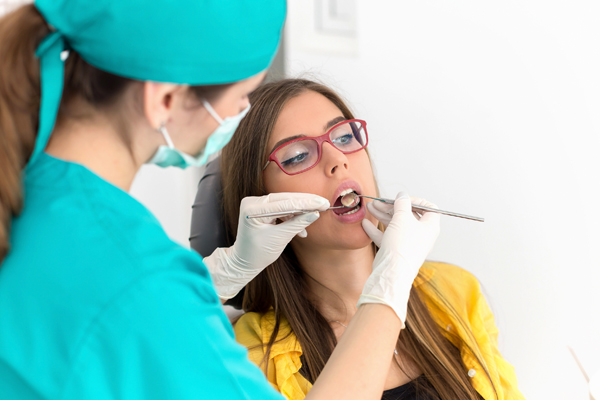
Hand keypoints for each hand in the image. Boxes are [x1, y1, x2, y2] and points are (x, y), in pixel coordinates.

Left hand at [203, 193, 328, 299]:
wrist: (244, 261)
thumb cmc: (258, 253)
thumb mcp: (280, 239)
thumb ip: (297, 224)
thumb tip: (315, 213)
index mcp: (252, 210)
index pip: (285, 203)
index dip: (306, 203)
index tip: (323, 203)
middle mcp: (252, 202)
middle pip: (284, 199)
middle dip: (305, 203)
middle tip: (324, 204)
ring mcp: (255, 203)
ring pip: (284, 202)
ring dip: (299, 211)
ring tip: (313, 218)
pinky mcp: (260, 207)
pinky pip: (280, 207)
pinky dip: (291, 216)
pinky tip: (301, 228)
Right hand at [358, 192, 439, 326]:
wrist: (392, 271)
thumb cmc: (402, 244)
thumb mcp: (402, 218)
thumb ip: (402, 203)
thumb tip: (402, 195)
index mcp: (430, 226)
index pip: (428, 207)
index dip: (415, 200)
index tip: (402, 199)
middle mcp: (421, 234)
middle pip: (407, 215)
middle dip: (391, 207)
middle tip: (378, 202)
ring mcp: (408, 243)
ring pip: (396, 225)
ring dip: (382, 215)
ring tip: (369, 207)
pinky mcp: (396, 250)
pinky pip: (387, 236)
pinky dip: (377, 230)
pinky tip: (365, 224)